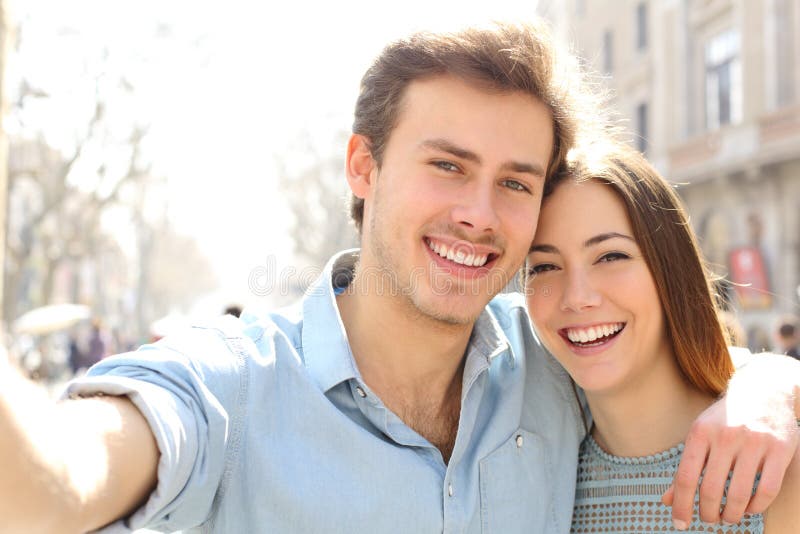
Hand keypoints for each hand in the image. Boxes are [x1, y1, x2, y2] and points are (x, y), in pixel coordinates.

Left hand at [662, 353, 799, 529]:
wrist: (762, 390)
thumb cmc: (725, 419)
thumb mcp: (700, 436)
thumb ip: (686, 468)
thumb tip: (666, 501)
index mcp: (700, 432)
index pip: (686, 477)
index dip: (681, 505)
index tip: (679, 524)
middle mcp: (726, 436)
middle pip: (711, 490)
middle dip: (708, 513)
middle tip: (709, 519)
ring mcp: (755, 441)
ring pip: (739, 494)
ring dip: (731, 514)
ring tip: (728, 517)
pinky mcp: (780, 449)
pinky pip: (767, 490)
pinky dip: (756, 507)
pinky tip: (749, 509)